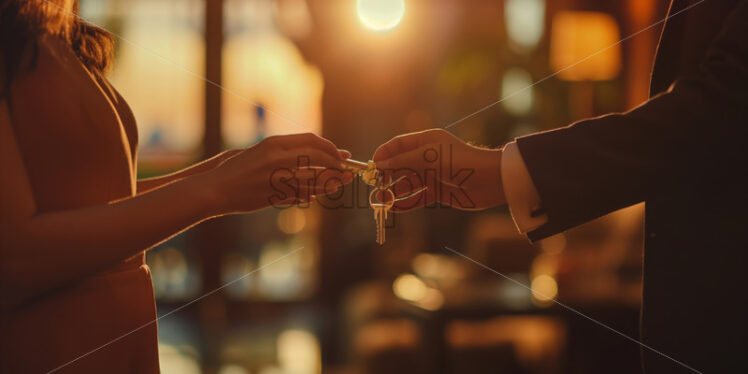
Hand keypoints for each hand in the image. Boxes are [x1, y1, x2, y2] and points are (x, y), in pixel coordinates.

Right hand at [204, 133, 353, 213]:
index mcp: (274, 143)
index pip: (312, 140)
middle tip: (345, 168)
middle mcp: (279, 158)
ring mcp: (279, 178)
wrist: (216, 189)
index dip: (329, 147)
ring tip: (343, 182)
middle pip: (319, 157)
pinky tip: (322, 194)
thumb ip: (282, 151)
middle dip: (336, 163)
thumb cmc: (235, 169)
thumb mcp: (259, 151)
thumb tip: (309, 153)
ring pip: (316, 179)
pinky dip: (316, 194)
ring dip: (332, 181)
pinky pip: (304, 195)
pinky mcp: (277, 196)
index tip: (338, 153)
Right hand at [373, 129, 504, 211]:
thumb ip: (403, 161)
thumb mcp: (429, 158)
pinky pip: (417, 197)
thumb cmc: (461, 162)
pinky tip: (394, 208)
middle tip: (374, 186)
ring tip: (381, 200)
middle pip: (400, 166)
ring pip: (406, 183)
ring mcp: (432, 175)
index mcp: (426, 142)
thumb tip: (379, 164)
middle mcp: (427, 157)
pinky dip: (405, 202)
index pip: (397, 146)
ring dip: (393, 191)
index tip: (372, 167)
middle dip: (386, 176)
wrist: (490, 180)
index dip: (384, 155)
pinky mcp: (437, 192)